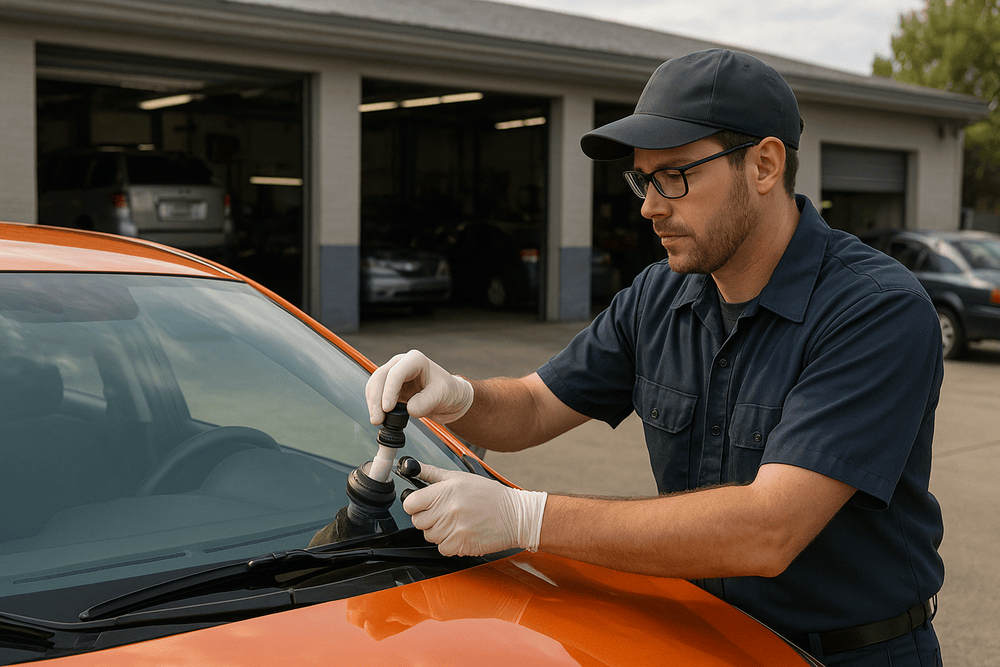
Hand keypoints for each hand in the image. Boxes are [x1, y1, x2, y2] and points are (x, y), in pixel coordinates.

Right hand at [366, 350, 473, 424]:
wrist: (451, 399)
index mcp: (415, 360)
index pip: (396, 373)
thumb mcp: (442, 395)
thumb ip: (426, 402)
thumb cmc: (449, 391)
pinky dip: (375, 406)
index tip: (388, 408)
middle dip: (376, 398)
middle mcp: (401, 364)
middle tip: (377, 418)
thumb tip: (409, 410)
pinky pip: (377, 395)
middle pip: (380, 377)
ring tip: (377, 420)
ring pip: (375, 385)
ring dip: (372, 403)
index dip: (389, 390)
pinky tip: (379, 418)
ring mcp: (394, 376)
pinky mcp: (391, 389)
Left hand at [402, 462, 546, 556]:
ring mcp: (453, 529)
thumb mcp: (460, 477)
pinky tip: (461, 533)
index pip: (410, 504)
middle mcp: (448, 509)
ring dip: (439, 532)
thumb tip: (412, 468)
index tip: (422, 505)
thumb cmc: (490, 495)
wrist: (515, 516)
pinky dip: (449, 544)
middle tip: (444, 513)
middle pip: (418, 521)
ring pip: (429, 536)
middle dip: (428, 518)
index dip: (415, 505)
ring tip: (457, 522)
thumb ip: (432, 473)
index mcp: (445, 490)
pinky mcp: (460, 545)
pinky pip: (442, 548)